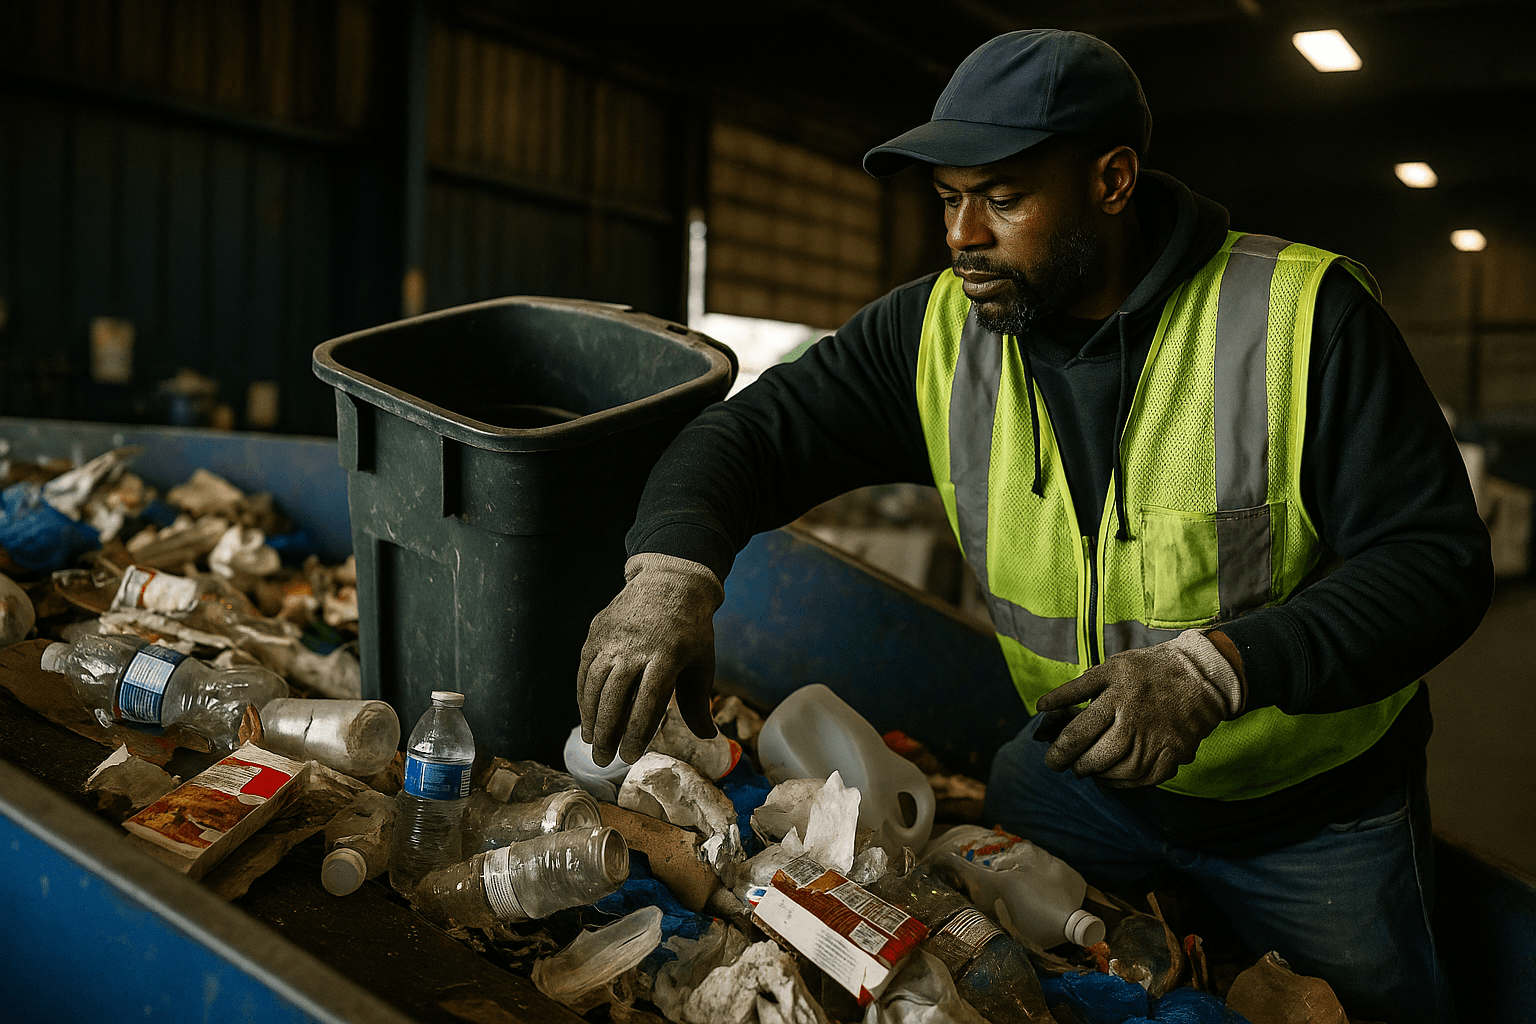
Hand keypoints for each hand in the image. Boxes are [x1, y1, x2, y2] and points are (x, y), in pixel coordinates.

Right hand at [578, 553, 722, 766]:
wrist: (671, 581)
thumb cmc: (691, 629)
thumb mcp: (702, 663)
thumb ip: (698, 702)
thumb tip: (707, 737)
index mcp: (666, 656)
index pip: (647, 702)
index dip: (636, 731)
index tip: (630, 756)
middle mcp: (634, 647)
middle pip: (614, 697)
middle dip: (607, 732)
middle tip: (604, 760)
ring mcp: (612, 638)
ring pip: (594, 685)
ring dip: (590, 717)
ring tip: (592, 742)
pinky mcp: (596, 632)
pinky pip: (585, 669)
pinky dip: (583, 695)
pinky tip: (586, 715)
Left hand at [1035, 629, 1244, 787]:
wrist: (1201, 676)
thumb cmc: (1147, 671)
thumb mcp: (1110, 668)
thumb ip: (1075, 689)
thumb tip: (1042, 707)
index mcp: (1117, 695)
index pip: (1080, 731)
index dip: (1060, 750)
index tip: (1052, 759)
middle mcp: (1137, 720)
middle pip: (1099, 756)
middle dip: (1077, 766)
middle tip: (1066, 766)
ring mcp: (1158, 740)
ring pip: (1120, 772)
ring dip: (1098, 775)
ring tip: (1087, 769)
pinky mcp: (1174, 755)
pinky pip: (1144, 780)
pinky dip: (1123, 783)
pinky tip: (1111, 777)